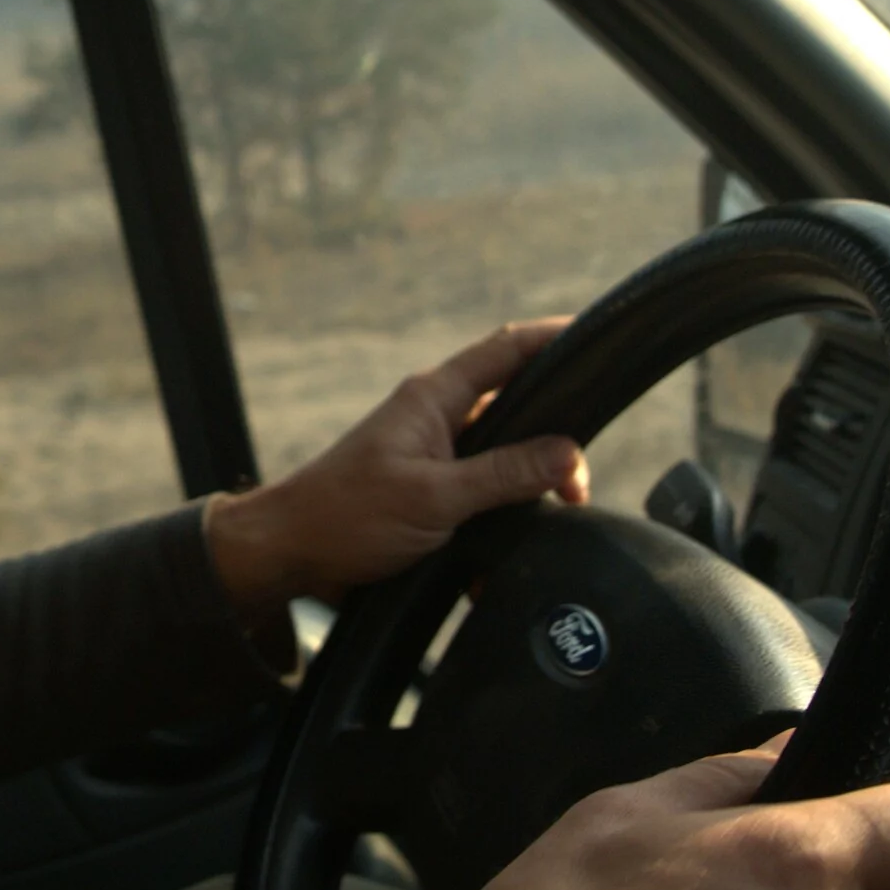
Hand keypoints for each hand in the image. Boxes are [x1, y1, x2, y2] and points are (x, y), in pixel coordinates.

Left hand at [205, 320, 587, 616]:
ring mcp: (433, 452)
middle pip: (516, 405)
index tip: (597, 337)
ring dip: (531, 482)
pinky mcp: (430, 488)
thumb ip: (504, 473)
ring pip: (505, 452)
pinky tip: (511, 547)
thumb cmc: (347, 516)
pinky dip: (503, 513)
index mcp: (433, 398)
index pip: (505, 349)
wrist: (292, 553)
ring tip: (555, 512)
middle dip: (556, 438)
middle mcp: (436, 416)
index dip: (552, 336)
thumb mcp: (435, 498)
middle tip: (576, 486)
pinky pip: (483, 489)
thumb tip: (567, 452)